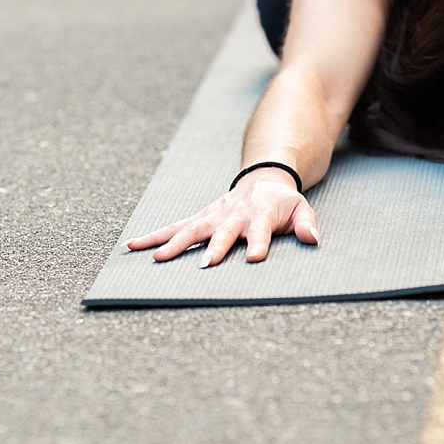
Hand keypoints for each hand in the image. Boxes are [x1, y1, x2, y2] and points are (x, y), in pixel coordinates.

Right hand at [125, 170, 319, 266]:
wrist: (262, 178)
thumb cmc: (282, 202)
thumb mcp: (301, 208)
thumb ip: (306, 224)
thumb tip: (311, 240)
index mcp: (260, 215)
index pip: (260, 231)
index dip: (258, 244)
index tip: (254, 259)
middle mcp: (232, 216)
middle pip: (221, 233)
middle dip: (212, 248)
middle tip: (204, 264)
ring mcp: (212, 216)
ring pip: (189, 230)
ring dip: (173, 244)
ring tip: (156, 258)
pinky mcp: (198, 219)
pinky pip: (174, 228)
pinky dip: (153, 236)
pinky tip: (132, 246)